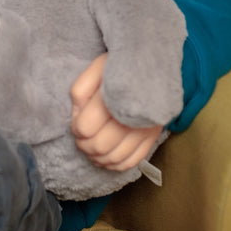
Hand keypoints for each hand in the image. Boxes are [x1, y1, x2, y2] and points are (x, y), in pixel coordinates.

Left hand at [70, 54, 162, 171]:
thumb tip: (77, 114)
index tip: (77, 121)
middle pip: (99, 146)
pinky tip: (106, 157)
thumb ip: (81, 89)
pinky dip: (114, 165)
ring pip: (114, 158)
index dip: (76, 128)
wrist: (154, 65)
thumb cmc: (120, 67)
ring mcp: (146, 129)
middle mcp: (133, 116)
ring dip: (97, 157)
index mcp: (115, 96)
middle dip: (84, 145)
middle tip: (82, 137)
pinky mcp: (153, 138)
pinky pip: (131, 162)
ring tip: (91, 147)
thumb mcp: (96, 68)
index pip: (86, 127)